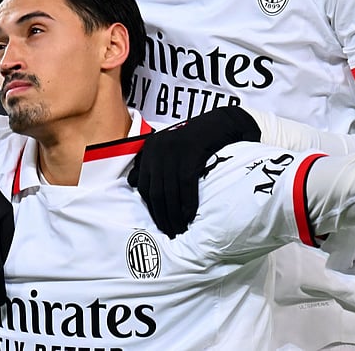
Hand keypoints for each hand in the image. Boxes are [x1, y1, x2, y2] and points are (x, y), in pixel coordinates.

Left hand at [127, 106, 261, 237]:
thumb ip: (152, 164)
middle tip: (170, 233)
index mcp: (150, 149)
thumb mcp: (169, 148)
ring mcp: (174, 151)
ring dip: (174, 216)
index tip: (159, 224)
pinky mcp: (191, 154)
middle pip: (155, 193)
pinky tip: (190, 217)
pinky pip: (186, 186)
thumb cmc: (196, 139)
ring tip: (180, 230)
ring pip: (169, 192)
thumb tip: (132, 182)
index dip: (151, 208)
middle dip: (162, 216)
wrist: (222, 122)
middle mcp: (158, 150)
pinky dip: (188, 204)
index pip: (143, 186)